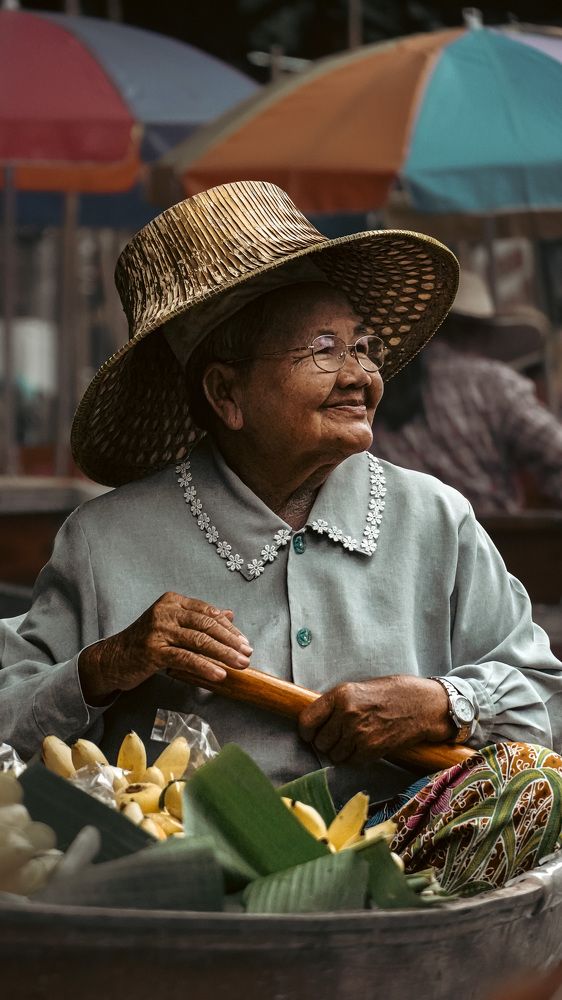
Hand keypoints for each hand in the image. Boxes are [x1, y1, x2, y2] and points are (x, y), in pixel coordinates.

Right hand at [78, 592, 252, 704]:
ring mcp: (158, 630)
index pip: (208, 611)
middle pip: (206, 624)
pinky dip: (205, 666)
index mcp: (173, 601)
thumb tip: (230, 614)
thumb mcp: (173, 626)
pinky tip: (218, 674)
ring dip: (223, 654)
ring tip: (240, 664)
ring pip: (199, 640)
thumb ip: (199, 619)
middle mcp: (165, 611)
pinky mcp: (152, 650)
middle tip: (247, 653)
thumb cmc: (145, 643)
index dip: (229, 627)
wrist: (112, 659)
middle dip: (231, 640)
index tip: (244, 641)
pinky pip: (185, 657)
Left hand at [298, 675, 453, 764]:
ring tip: (355, 741)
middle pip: (320, 742)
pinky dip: (356, 758)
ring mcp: (359, 733)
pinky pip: (352, 762)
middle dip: (327, 743)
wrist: (422, 704)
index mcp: (340, 695)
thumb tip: (316, 722)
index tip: (310, 734)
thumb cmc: (392, 694)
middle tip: (339, 737)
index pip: (307, 720)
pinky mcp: (371, 749)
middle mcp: (347, 714)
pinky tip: (366, 746)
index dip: (306, 731)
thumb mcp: (359, 689)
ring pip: (334, 756)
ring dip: (341, 753)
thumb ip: (337, 704)